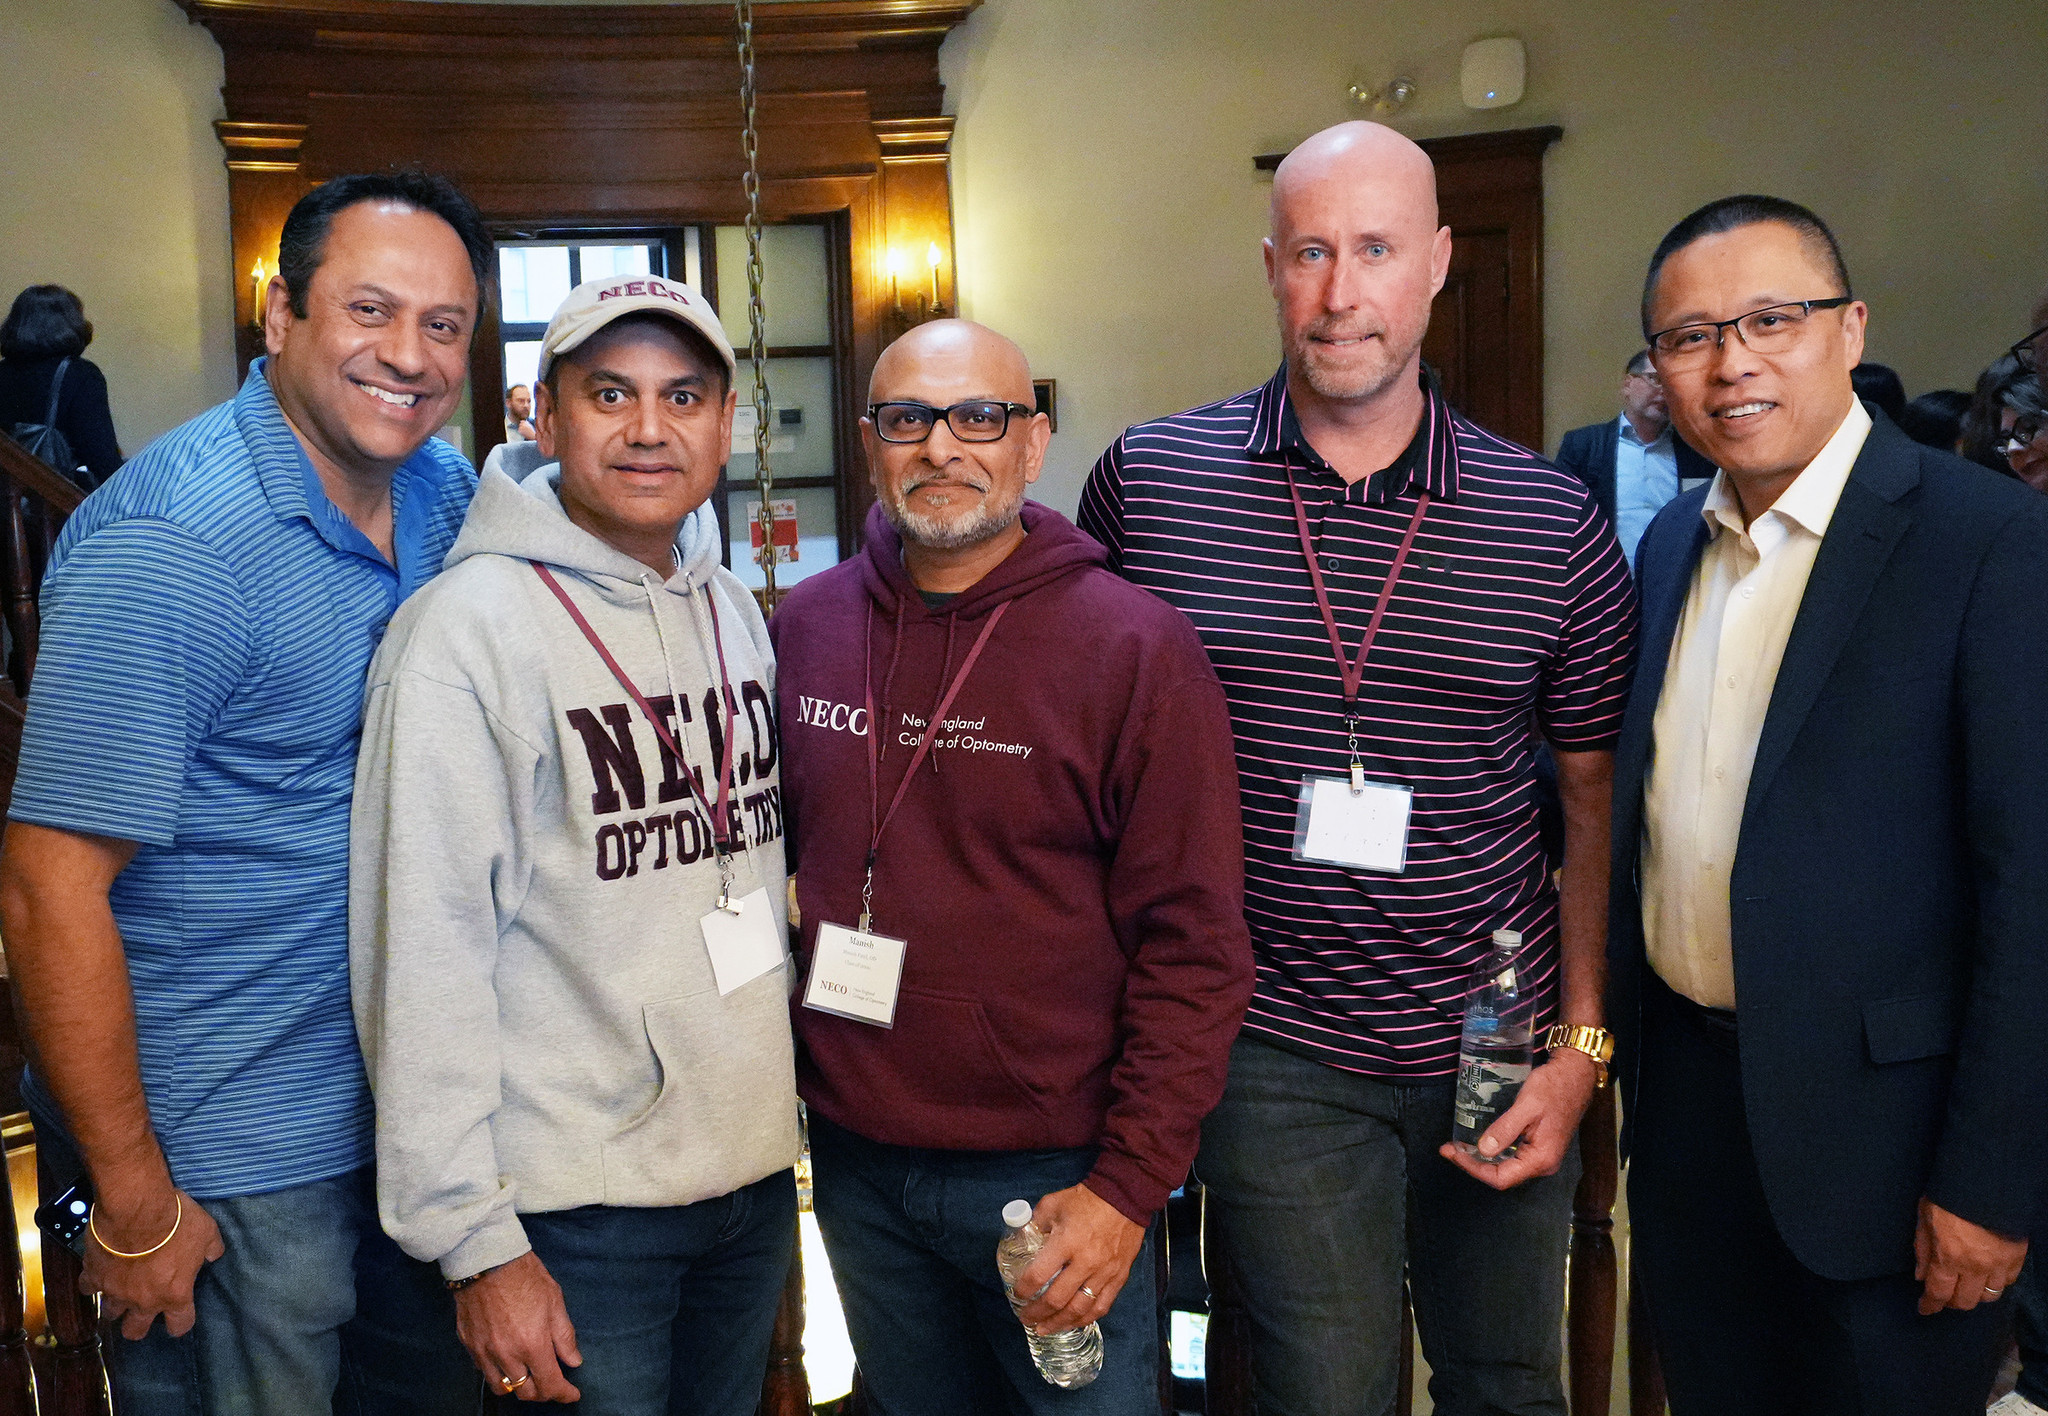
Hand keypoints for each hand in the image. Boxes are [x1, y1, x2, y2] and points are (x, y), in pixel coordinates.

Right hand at [84, 1188, 224, 1339]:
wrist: (137, 1210)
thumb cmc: (177, 1222)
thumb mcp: (207, 1232)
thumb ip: (211, 1249)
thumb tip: (213, 1254)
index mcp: (175, 1295)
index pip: (180, 1325)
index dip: (179, 1322)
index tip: (178, 1316)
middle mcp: (143, 1300)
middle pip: (135, 1331)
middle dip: (137, 1324)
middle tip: (141, 1308)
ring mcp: (115, 1291)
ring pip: (110, 1313)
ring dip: (115, 1303)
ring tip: (120, 1289)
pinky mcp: (93, 1277)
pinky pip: (88, 1288)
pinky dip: (93, 1281)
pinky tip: (99, 1271)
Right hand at [453, 1252, 582, 1401]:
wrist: (486, 1259)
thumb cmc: (525, 1275)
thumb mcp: (555, 1301)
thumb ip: (564, 1336)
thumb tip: (573, 1361)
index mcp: (532, 1344)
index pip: (550, 1384)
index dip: (564, 1394)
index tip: (572, 1393)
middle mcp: (506, 1355)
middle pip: (525, 1392)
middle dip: (543, 1392)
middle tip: (553, 1382)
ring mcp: (484, 1352)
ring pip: (502, 1387)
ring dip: (519, 1387)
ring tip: (530, 1376)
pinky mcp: (469, 1345)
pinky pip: (484, 1371)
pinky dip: (499, 1373)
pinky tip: (508, 1361)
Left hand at [1012, 1183, 1144, 1335]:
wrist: (1125, 1197)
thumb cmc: (1085, 1200)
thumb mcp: (1052, 1204)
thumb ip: (1035, 1224)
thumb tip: (1021, 1240)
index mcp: (1065, 1243)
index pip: (1038, 1276)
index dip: (1024, 1290)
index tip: (1017, 1294)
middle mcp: (1085, 1262)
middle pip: (1057, 1299)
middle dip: (1037, 1313)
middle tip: (1025, 1318)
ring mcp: (1104, 1273)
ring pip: (1079, 1309)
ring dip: (1059, 1323)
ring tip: (1045, 1329)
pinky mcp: (1119, 1277)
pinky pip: (1102, 1306)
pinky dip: (1085, 1319)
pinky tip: (1073, 1323)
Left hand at [1439, 1049, 1598, 1190]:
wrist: (1576, 1074)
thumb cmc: (1553, 1087)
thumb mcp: (1526, 1106)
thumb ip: (1505, 1129)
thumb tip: (1483, 1150)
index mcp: (1541, 1159)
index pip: (1501, 1178)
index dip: (1473, 1168)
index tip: (1453, 1152)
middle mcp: (1542, 1164)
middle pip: (1501, 1175)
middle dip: (1472, 1163)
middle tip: (1448, 1149)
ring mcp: (1541, 1156)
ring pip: (1505, 1166)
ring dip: (1480, 1158)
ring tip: (1457, 1146)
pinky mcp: (1538, 1145)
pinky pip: (1512, 1155)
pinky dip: (1492, 1150)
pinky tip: (1478, 1140)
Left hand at [1914, 1197, 2027, 1315]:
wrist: (1987, 1181)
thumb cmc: (1948, 1196)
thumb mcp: (1924, 1218)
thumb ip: (1922, 1249)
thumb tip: (1920, 1275)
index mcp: (1948, 1258)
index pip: (1939, 1293)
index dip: (1930, 1305)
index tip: (1924, 1309)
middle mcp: (1975, 1268)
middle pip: (1966, 1301)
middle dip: (1952, 1302)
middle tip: (1945, 1295)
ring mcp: (1999, 1264)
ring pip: (1990, 1296)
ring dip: (1976, 1295)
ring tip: (1967, 1286)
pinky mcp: (2017, 1256)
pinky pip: (2009, 1281)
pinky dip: (1997, 1283)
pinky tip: (1989, 1276)